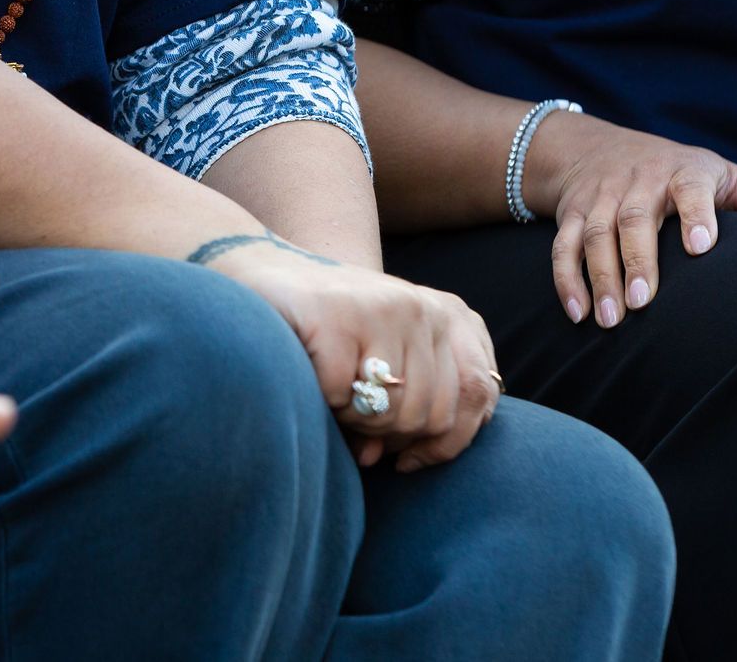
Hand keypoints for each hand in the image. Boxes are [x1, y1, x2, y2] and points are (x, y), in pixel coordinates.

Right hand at [210, 244, 500, 468]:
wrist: (258, 278)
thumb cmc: (327, 332)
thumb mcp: (383, 357)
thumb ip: (410, 401)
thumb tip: (391, 459)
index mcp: (447, 314)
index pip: (478, 393)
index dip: (450, 441)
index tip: (409, 459)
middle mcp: (422, 307)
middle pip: (430, 414)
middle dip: (388, 434)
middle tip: (354, 420)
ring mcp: (381, 308)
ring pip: (389, 411)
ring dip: (353, 420)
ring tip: (331, 391)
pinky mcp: (337, 316)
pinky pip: (341, 398)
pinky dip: (321, 403)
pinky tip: (308, 375)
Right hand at [524, 114, 736, 326]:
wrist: (599, 149)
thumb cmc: (681, 174)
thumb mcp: (726, 175)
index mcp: (683, 172)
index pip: (691, 188)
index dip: (696, 214)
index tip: (701, 247)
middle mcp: (639, 181)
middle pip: (634, 217)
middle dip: (636, 259)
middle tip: (642, 302)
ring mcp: (601, 197)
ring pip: (594, 234)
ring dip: (599, 276)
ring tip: (610, 319)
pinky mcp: (571, 212)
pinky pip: (562, 246)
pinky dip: (566, 279)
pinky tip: (577, 312)